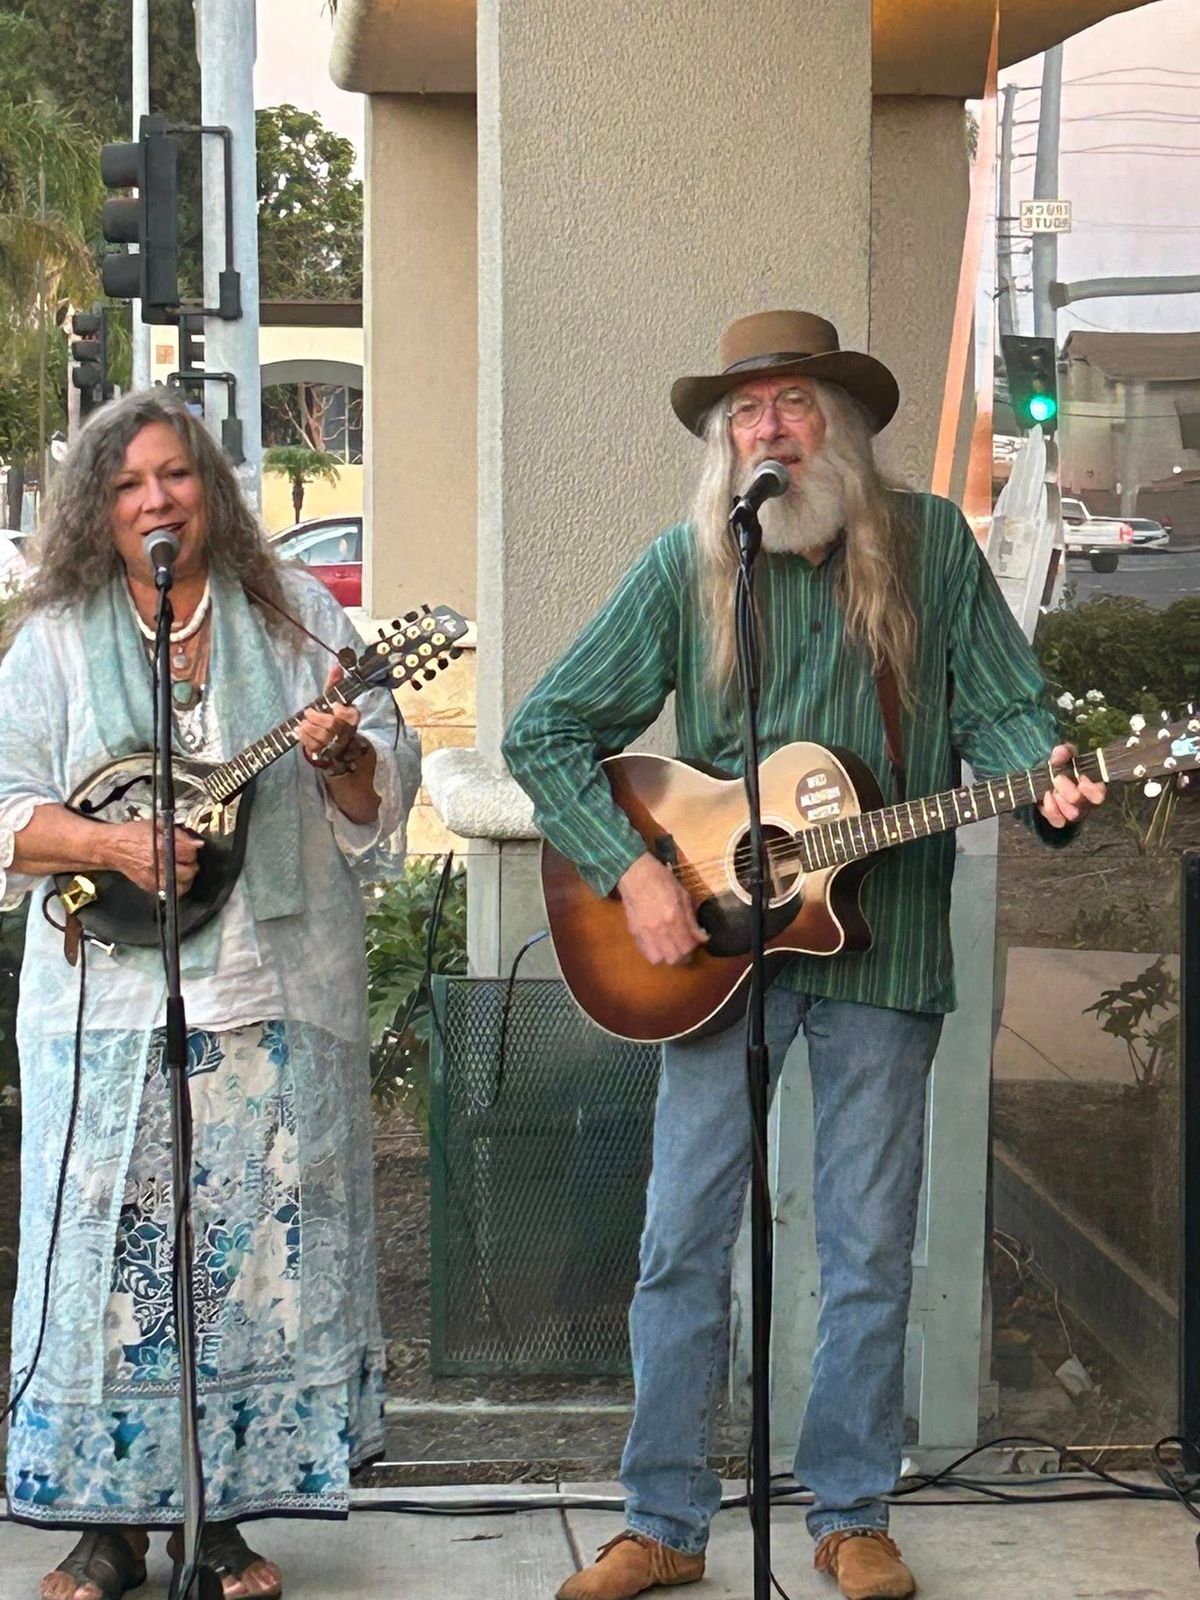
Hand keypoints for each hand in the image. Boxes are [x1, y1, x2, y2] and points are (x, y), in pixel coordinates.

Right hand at [106, 818, 203, 895]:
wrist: (113, 847)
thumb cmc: (132, 835)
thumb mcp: (157, 825)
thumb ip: (179, 833)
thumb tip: (196, 842)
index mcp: (161, 846)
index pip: (189, 852)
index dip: (194, 849)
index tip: (192, 847)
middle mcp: (158, 864)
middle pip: (188, 871)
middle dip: (192, 864)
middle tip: (189, 859)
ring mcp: (153, 877)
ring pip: (181, 885)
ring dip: (186, 877)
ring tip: (184, 870)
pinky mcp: (149, 886)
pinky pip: (169, 892)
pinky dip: (176, 886)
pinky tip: (174, 878)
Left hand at [296, 662, 363, 773]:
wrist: (336, 743)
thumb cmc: (334, 716)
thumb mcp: (335, 699)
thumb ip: (335, 683)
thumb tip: (336, 665)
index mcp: (352, 718)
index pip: (351, 716)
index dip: (342, 712)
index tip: (334, 706)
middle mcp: (345, 733)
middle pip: (333, 725)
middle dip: (319, 718)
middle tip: (308, 712)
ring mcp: (334, 745)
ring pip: (323, 737)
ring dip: (310, 728)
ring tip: (303, 722)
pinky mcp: (323, 754)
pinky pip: (313, 747)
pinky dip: (304, 738)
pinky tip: (298, 730)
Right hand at [618, 851, 708, 965]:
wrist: (634, 873)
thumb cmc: (661, 879)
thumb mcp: (683, 895)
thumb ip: (692, 919)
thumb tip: (702, 937)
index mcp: (673, 917)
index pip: (687, 946)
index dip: (695, 947)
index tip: (697, 941)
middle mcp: (659, 929)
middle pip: (674, 958)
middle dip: (683, 956)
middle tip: (686, 947)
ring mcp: (644, 932)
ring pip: (658, 959)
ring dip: (667, 957)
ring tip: (671, 948)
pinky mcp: (634, 932)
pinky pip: (644, 951)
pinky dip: (654, 952)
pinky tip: (658, 944)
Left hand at [1038, 742, 1106, 828]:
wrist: (1043, 777)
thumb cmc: (1059, 766)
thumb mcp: (1062, 754)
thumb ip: (1062, 752)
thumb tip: (1059, 756)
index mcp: (1092, 786)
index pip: (1100, 794)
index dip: (1092, 790)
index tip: (1081, 780)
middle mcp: (1086, 802)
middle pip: (1083, 804)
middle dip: (1069, 791)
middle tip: (1058, 779)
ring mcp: (1073, 812)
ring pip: (1073, 815)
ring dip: (1061, 802)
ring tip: (1052, 790)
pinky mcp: (1059, 819)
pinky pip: (1058, 821)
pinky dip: (1051, 810)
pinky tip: (1046, 797)